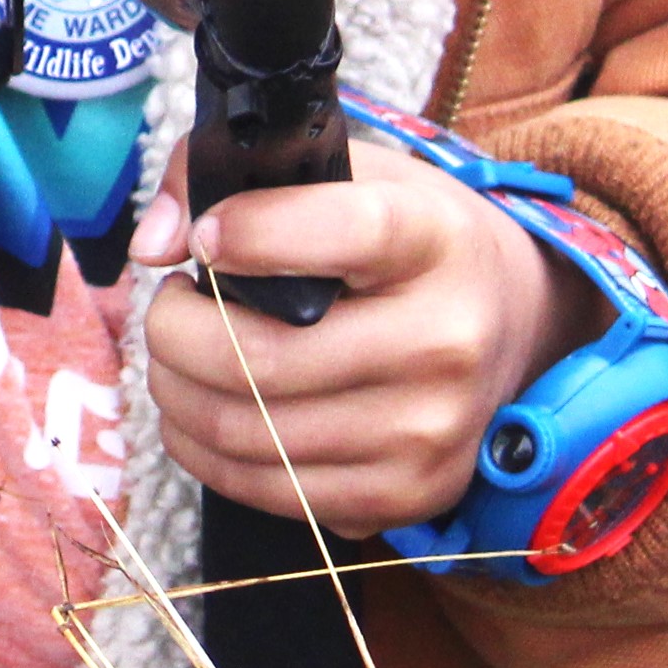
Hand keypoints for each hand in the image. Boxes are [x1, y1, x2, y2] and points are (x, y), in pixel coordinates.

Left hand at [130, 133, 610, 537]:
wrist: (512, 324)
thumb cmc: (408, 240)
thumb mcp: (348, 170)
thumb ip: (236, 177)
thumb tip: (155, 244)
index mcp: (432, 239)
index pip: (336, 233)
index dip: (248, 234)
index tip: (203, 238)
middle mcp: (443, 342)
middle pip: (261, 360)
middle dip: (173, 333)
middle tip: (170, 306)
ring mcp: (428, 432)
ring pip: (249, 435)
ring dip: (177, 396)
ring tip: (180, 356)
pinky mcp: (406, 497)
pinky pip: (270, 492)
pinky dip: (209, 453)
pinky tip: (210, 407)